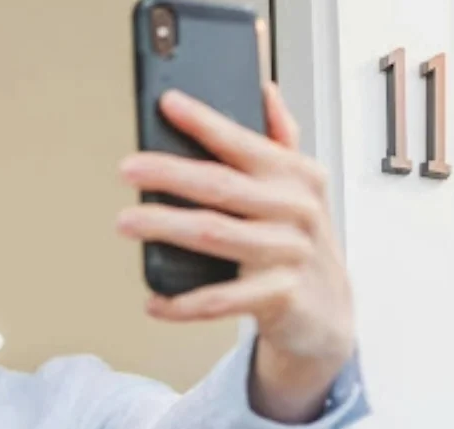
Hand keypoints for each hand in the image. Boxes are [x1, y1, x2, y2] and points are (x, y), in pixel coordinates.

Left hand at [116, 83, 354, 419]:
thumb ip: (281, 141)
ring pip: (215, 235)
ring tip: (125, 221)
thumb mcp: (300, 189)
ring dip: (165, 226)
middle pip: (221, 186)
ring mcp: (287, 254)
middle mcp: (295, 211)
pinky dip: (182, 302)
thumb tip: (265, 92)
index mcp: (296, 176)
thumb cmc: (301, 242)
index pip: (243, 142)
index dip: (205, 122)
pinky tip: (154, 300)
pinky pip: (220, 300)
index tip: (168, 103)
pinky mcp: (278, 296)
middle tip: (127, 168)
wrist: (328, 311)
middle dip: (170, 173)